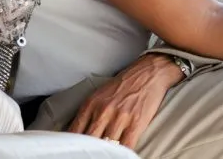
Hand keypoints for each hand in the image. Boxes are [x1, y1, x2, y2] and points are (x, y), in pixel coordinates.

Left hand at [66, 54, 184, 147]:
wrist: (148, 72)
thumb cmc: (124, 85)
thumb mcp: (99, 95)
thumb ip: (88, 114)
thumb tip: (77, 133)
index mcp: (91, 105)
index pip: (74, 132)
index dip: (73, 145)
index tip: (75, 150)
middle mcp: (103, 111)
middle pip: (89, 141)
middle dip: (88, 150)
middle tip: (89, 154)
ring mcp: (119, 118)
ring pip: (106, 146)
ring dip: (106, 153)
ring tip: (105, 155)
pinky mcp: (136, 123)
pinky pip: (126, 146)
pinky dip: (122, 154)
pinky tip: (120, 155)